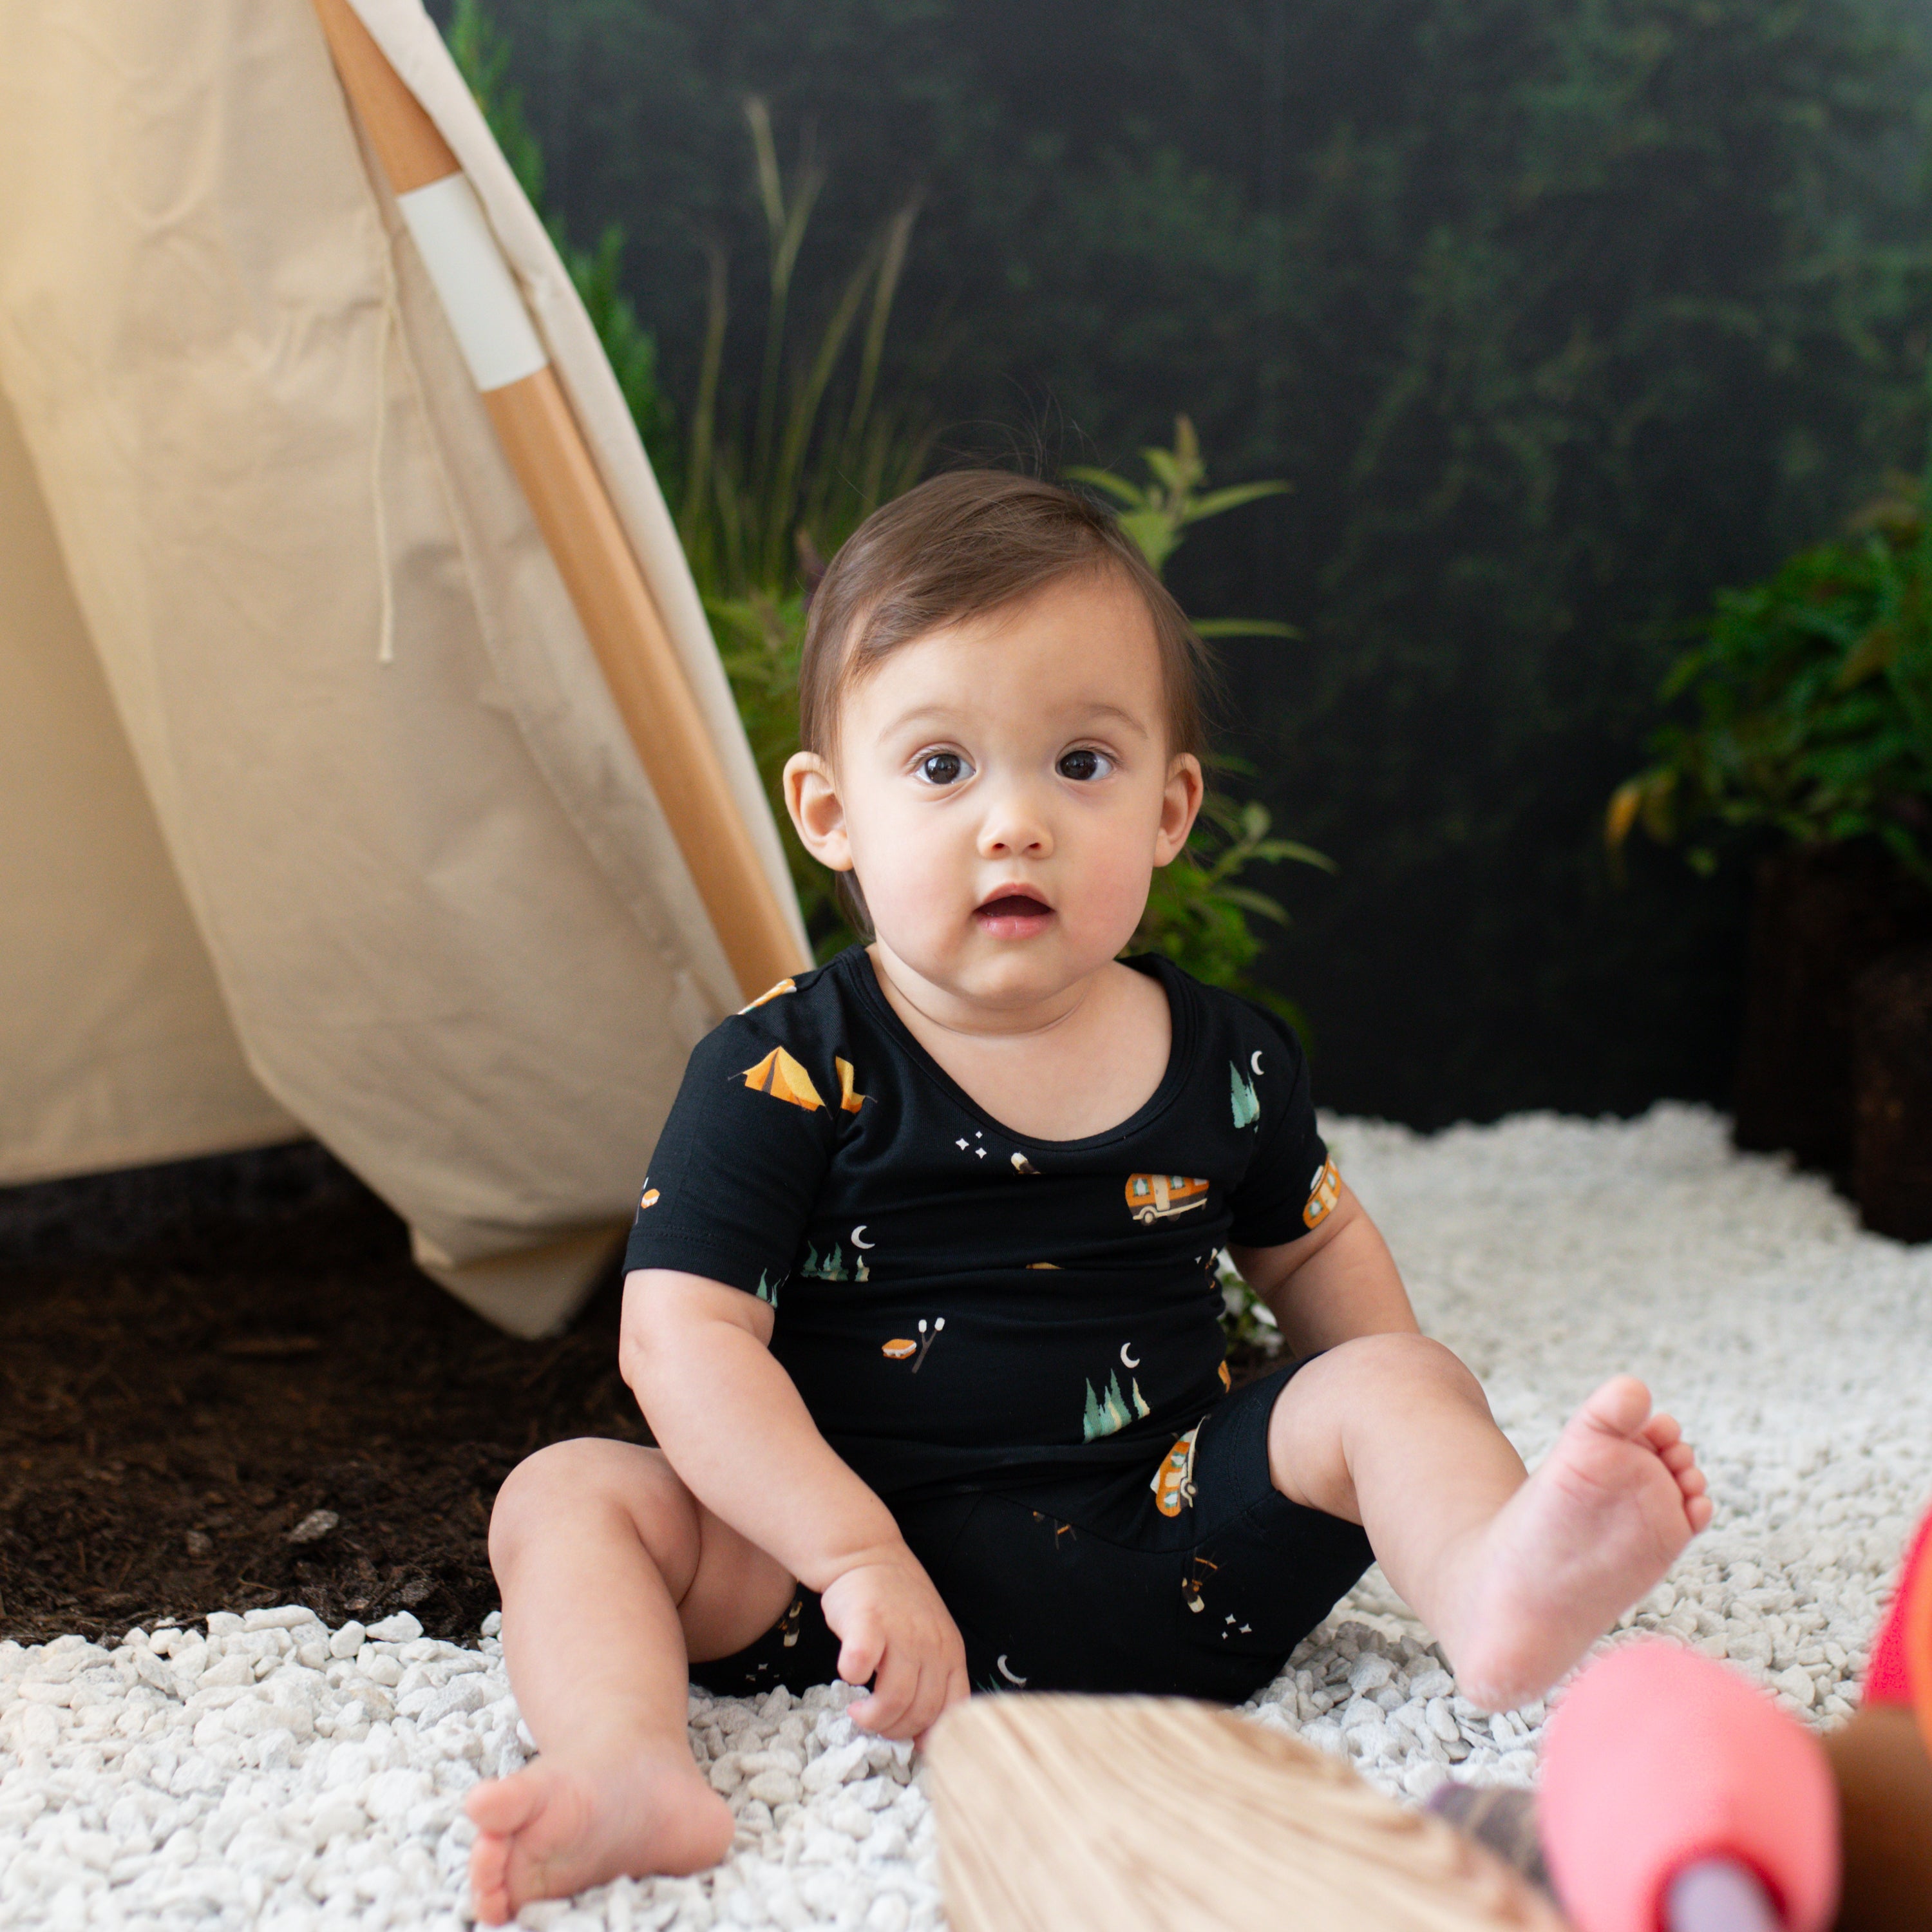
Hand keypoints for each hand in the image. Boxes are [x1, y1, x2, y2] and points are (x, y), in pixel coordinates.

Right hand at [818, 1546, 968, 1744]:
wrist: (866, 1555)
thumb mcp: (930, 1638)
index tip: (910, 1743)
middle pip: (922, 1711)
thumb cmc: (895, 1604)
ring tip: (857, 1712)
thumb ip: (930, 1678)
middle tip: (875, 1725)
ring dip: (873, 1717)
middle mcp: (932, 1643)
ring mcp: (902, 1631)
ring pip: (894, 1699)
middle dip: (895, 1731)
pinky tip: (849, 1675)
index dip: (931, 1736)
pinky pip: (861, 1666)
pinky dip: (853, 1678)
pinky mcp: (869, 1622)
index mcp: (951, 1651)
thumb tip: (924, 1737)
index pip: (953, 1710)